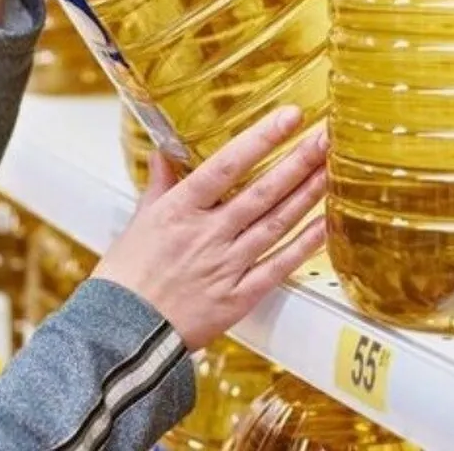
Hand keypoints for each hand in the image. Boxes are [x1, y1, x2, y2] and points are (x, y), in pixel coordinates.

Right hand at [94, 106, 327, 350]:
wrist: (122, 334)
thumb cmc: (126, 279)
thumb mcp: (139, 222)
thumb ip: (160, 185)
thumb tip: (164, 154)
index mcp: (179, 210)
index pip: (226, 165)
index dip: (260, 139)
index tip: (288, 118)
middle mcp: (207, 234)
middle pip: (261, 192)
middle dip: (297, 162)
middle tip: (326, 138)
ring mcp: (226, 265)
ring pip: (275, 224)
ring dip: (306, 195)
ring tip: (330, 169)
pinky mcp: (238, 297)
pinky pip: (278, 267)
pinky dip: (304, 246)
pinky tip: (325, 225)